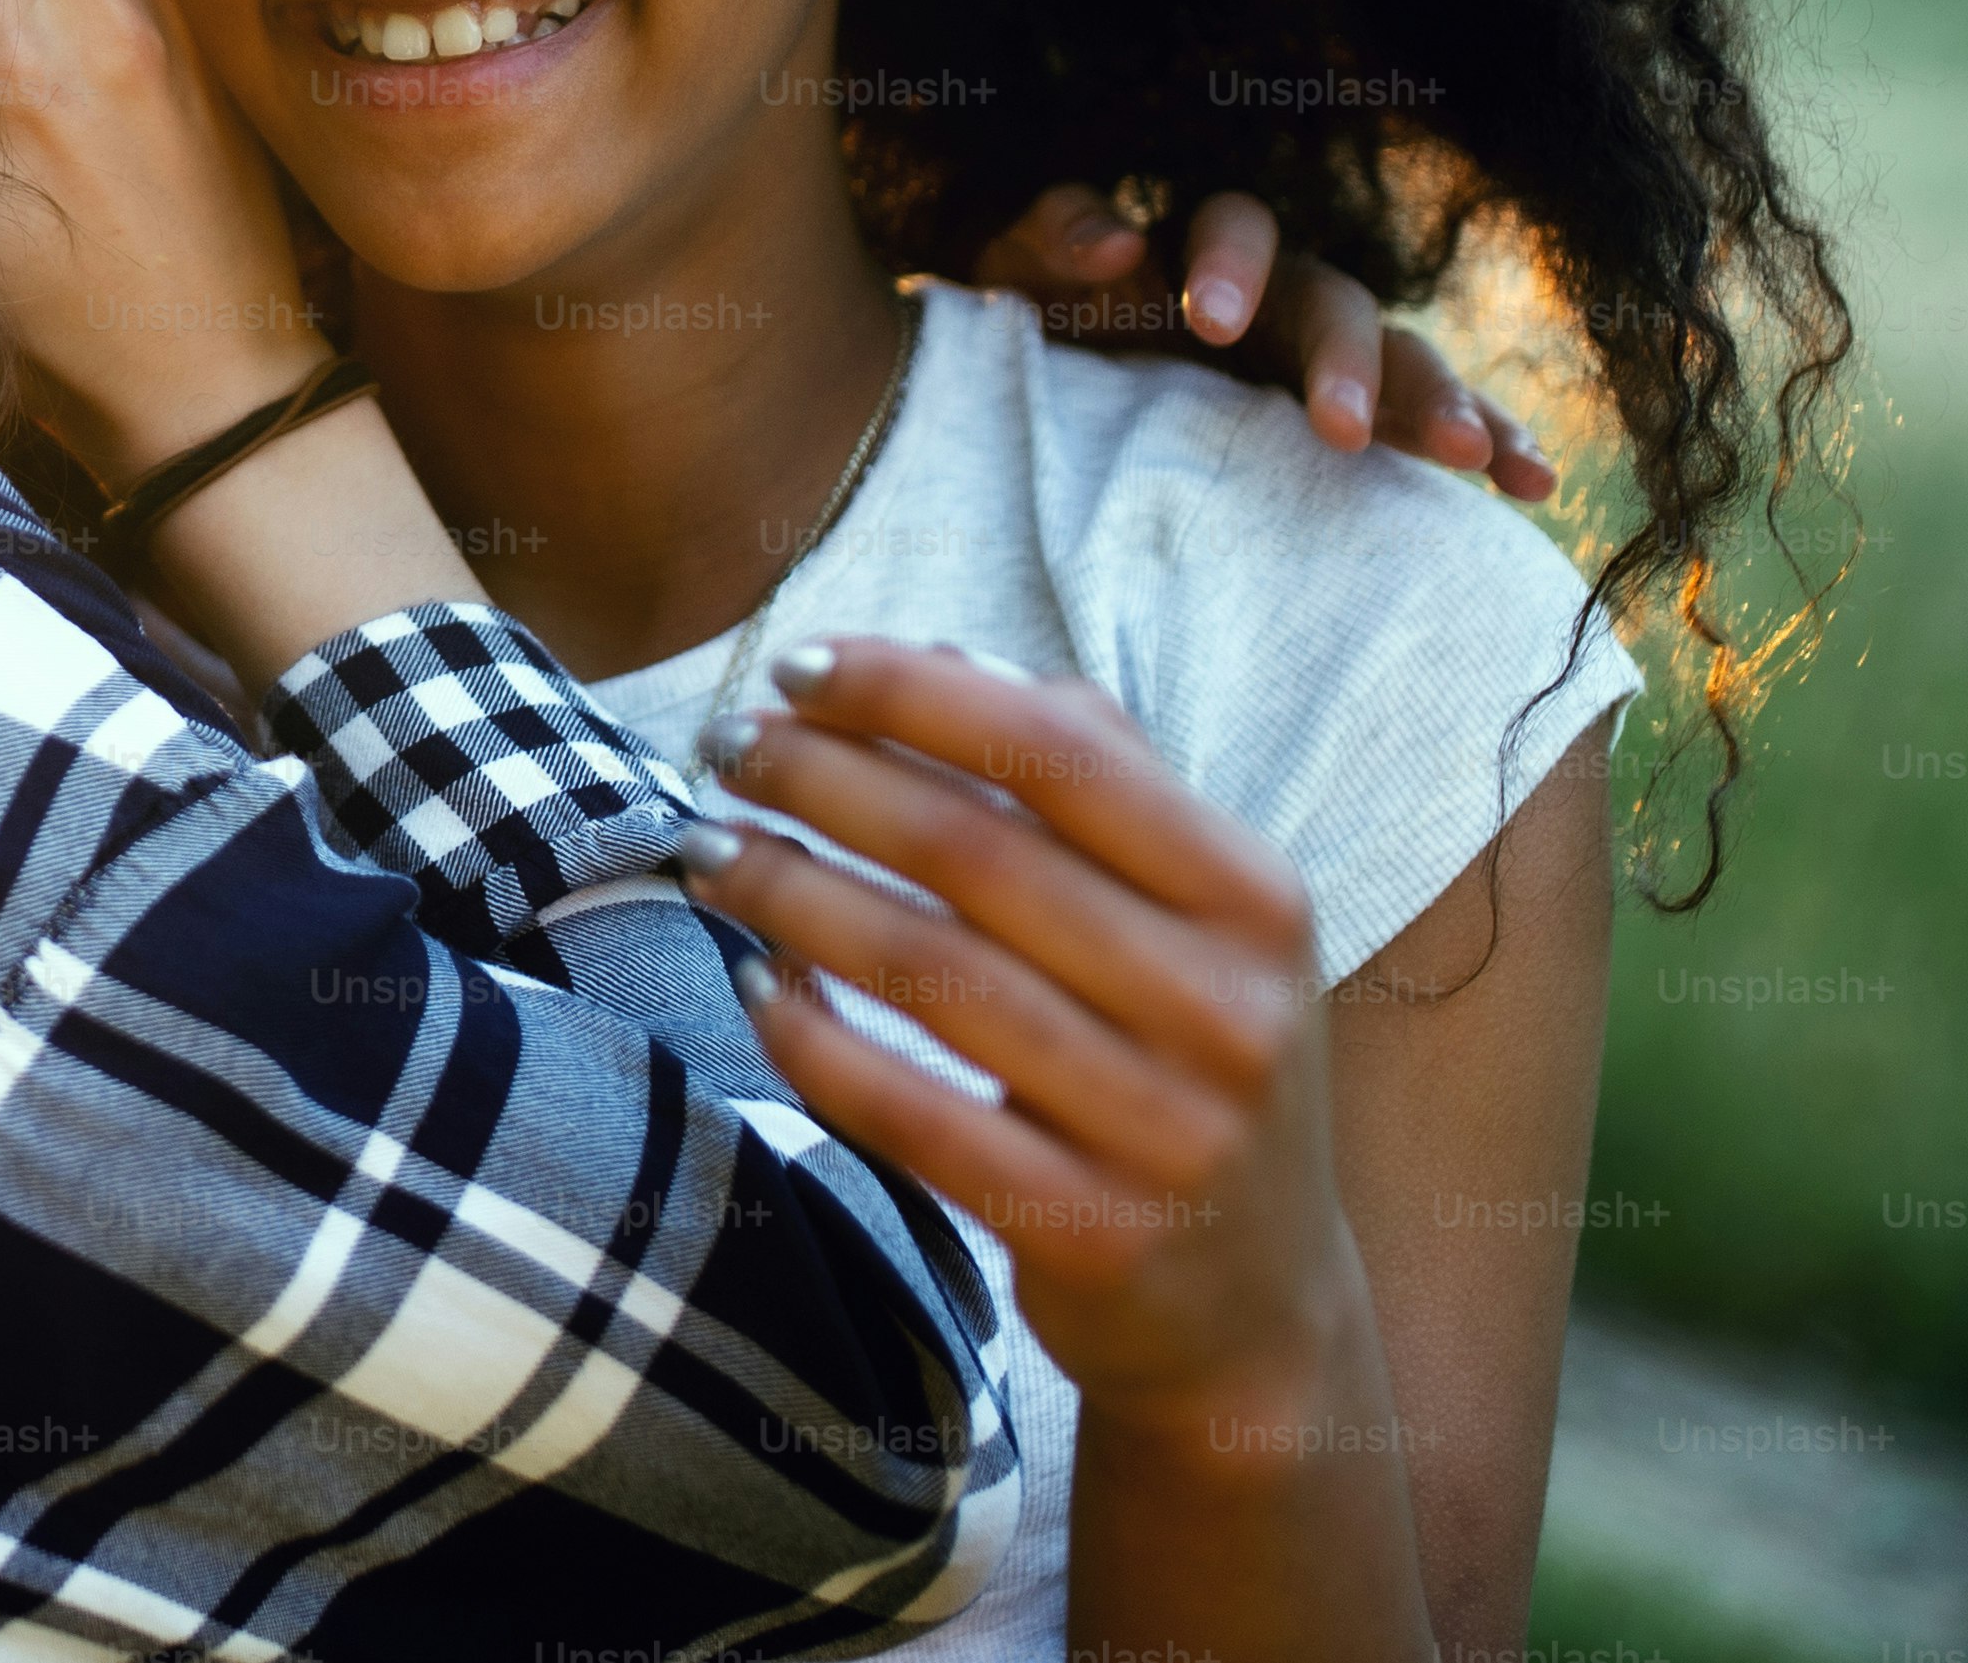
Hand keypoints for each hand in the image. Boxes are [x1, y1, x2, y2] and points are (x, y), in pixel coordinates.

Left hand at [680, 639, 1371, 1423]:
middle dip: (823, 780)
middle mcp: (1225, 1009)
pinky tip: (756, 988)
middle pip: (976, 853)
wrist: (1258, 1313)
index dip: (910, 693)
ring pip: (929, 973)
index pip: (1061, 753)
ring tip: (709, 851)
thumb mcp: (1199, 925)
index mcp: (1254, 900)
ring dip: (793, 895)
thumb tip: (950, 654)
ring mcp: (1163, 1130)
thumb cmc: (1189, 1068)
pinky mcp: (1088, 1233)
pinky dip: (816, 1043)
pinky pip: (911, 1115)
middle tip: (723, 750)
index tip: (793, 665)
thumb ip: (1099, 782)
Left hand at [970, 187, 1555, 500]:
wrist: (1050, 393)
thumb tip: (1117, 243)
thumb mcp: (1023, 279)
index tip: (1207, 322)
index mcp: (1206, 252)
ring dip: (1442, 406)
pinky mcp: (1360, 423)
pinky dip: (1490, 443)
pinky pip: (1434, 427)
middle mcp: (1285, 298)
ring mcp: (1331, 361)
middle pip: (1338, 307)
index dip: (1230, 267)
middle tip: (1337, 427)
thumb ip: (1058, 244)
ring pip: (1405, 364)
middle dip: (1346, 363)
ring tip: (1478, 459)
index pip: (1237, 230)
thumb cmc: (1039, 324)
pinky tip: (1531, 484)